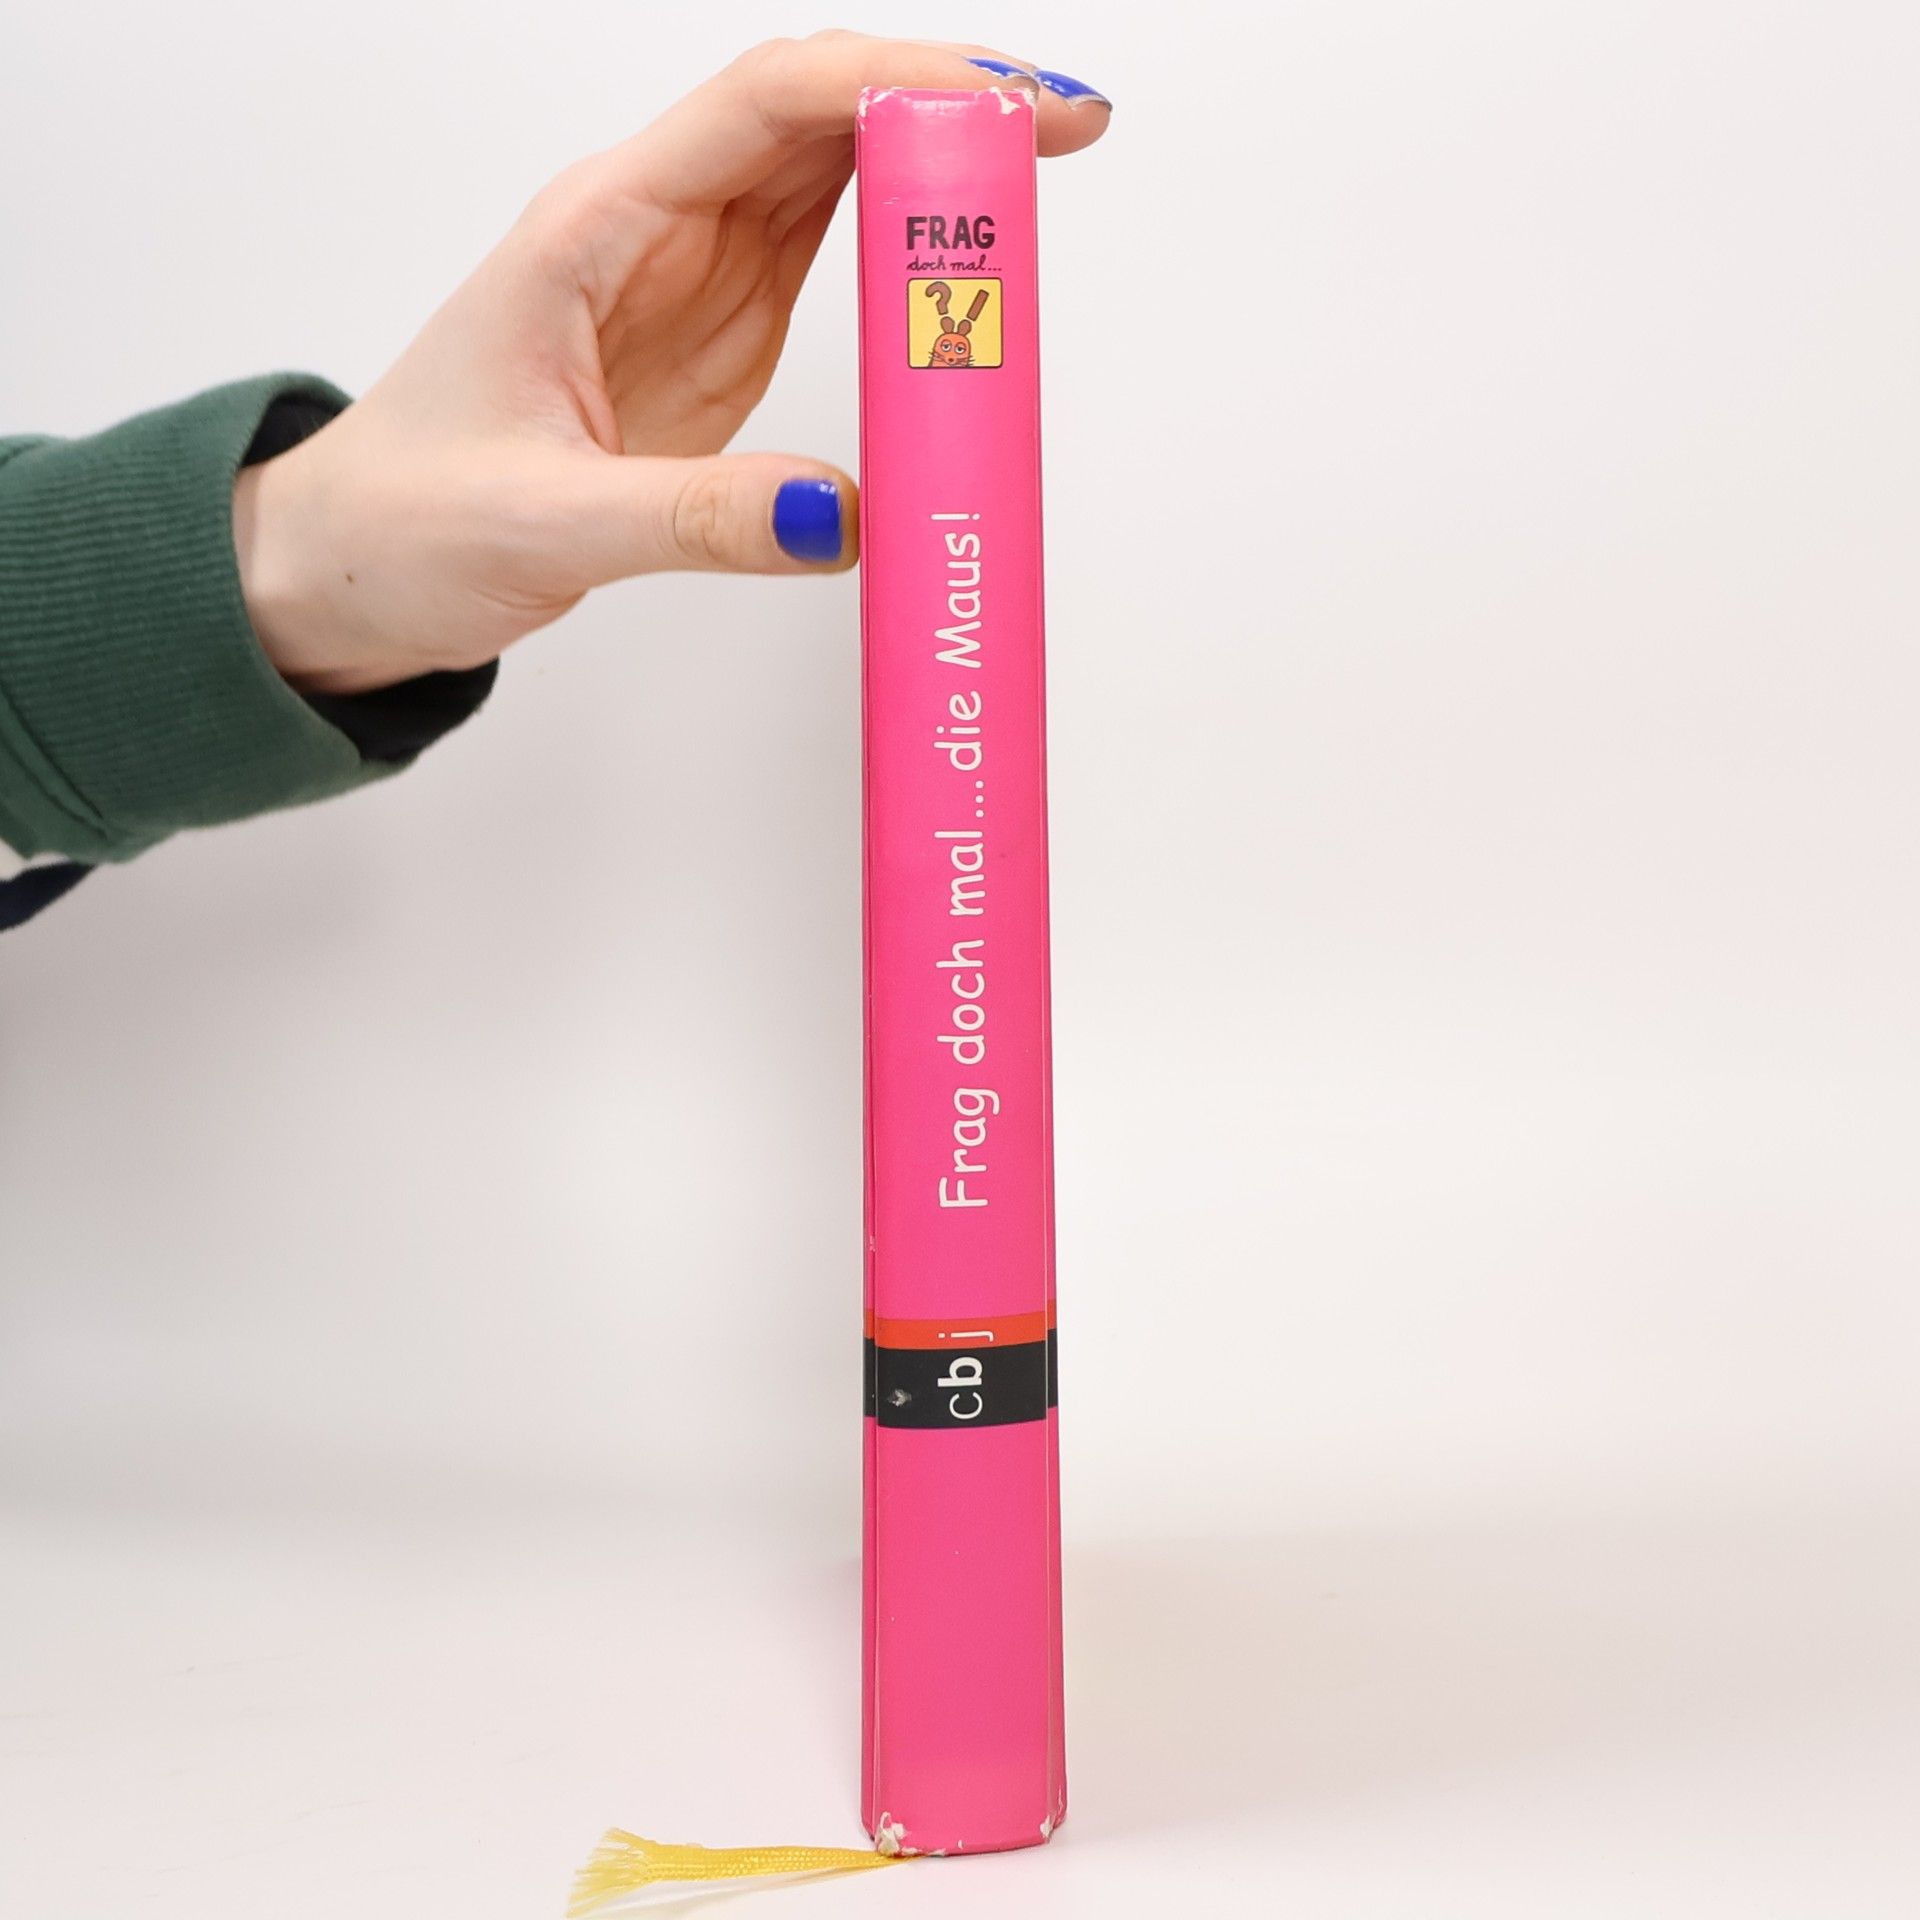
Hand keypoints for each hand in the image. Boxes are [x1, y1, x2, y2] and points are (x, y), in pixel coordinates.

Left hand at [233, 32, 1110, 694]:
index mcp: (595, 228)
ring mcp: (691, 284)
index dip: (894, 83)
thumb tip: (845, 513)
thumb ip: (694, 517)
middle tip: (1068, 132)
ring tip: (1044, 180)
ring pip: (831, 178)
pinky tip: (963, 260)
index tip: (1006, 110)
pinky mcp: (715, 344)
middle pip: (817, 116)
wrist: (354, 565)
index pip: (765, 108)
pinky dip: (904, 253)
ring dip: (935, 169)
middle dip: (945, 106)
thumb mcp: (545, 524)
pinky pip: (827, 264)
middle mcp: (650, 232)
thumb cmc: (405, 518)